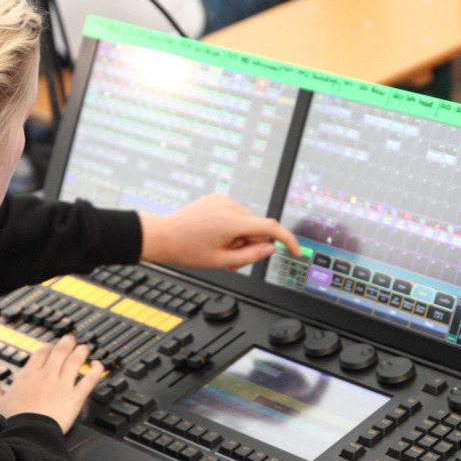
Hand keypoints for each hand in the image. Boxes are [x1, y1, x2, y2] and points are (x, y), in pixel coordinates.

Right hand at [0, 335, 103, 432]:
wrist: (27, 435)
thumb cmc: (13, 422)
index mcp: (28, 376)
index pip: (41, 353)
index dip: (48, 347)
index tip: (51, 346)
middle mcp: (47, 376)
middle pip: (60, 351)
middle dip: (67, 343)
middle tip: (71, 341)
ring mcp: (62, 385)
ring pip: (76, 360)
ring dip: (82, 351)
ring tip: (85, 348)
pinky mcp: (75, 398)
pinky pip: (90, 379)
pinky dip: (96, 370)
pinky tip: (98, 365)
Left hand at [138, 193, 302, 270]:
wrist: (164, 235)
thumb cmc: (187, 249)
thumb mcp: (221, 261)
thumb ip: (250, 256)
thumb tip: (270, 248)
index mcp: (231, 221)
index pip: (270, 228)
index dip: (287, 240)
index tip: (296, 251)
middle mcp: (230, 206)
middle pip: (257, 229)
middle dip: (249, 246)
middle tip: (231, 262)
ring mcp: (223, 200)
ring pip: (247, 223)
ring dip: (239, 238)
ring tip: (220, 249)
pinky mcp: (218, 198)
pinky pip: (236, 215)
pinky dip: (232, 228)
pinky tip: (215, 236)